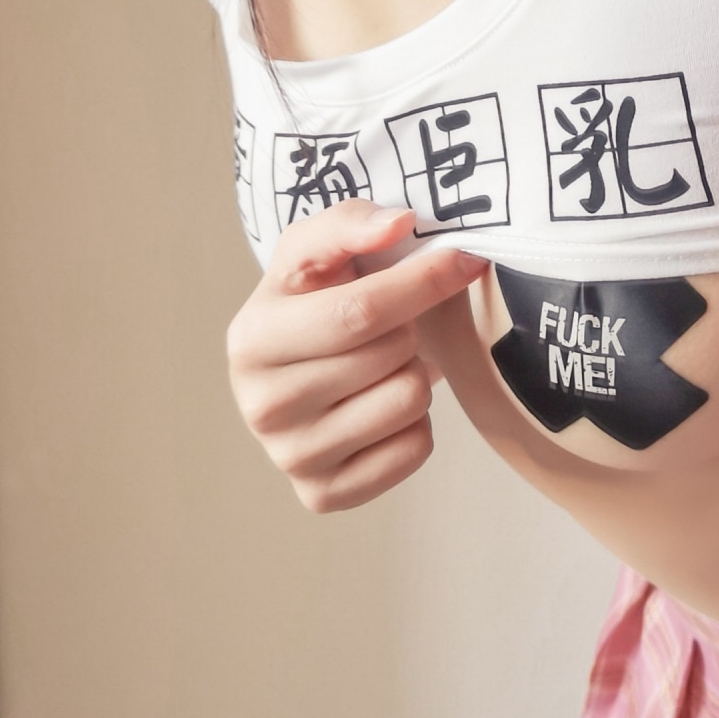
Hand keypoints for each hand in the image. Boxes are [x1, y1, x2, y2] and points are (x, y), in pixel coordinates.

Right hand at [226, 200, 487, 513]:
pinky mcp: (322, 495)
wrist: (296, 364)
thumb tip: (397, 224)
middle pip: (391, 356)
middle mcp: (260, 406)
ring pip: (409, 402)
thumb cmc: (313, 298)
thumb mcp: (317, 248)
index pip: (361, 311)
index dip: (424, 282)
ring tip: (385, 365)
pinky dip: (416, 423)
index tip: (466, 259)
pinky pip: (414, 450)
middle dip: (412, 329)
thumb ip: (351, 222)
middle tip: (395, 325)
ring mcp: (289, 457)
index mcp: (252, 338)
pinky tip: (383, 405)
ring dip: (415, 374)